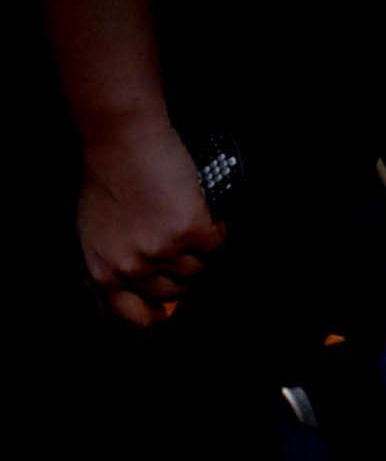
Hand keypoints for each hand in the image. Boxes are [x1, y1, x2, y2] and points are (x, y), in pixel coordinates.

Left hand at [76, 116, 223, 327]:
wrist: (123, 143)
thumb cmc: (107, 181)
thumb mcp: (93, 233)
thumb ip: (112, 264)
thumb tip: (138, 286)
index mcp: (103, 272)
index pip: (133, 317)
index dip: (155, 316)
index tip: (168, 310)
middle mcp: (132, 267)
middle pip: (173, 291)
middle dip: (181, 272)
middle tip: (181, 248)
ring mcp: (163, 250)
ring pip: (198, 268)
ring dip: (199, 249)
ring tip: (190, 223)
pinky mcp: (191, 229)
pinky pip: (217, 242)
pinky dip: (217, 228)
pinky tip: (206, 212)